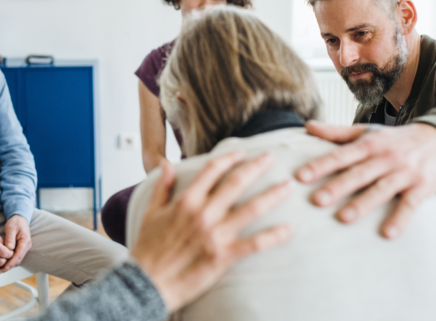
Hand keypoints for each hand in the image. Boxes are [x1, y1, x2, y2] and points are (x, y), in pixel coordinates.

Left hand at [0, 215, 31, 273]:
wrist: (20, 219)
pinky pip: (15, 257)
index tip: (3, 267)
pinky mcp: (20, 249)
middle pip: (18, 260)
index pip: (18, 255)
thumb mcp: (11, 228)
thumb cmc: (16, 222)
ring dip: (8, 266)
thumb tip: (9, 249)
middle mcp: (26, 246)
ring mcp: (24, 248)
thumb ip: (10, 238)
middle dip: (8, 267)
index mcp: (25, 241)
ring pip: (16, 260)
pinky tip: (1, 264)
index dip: (10, 263)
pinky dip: (8, 262)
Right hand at [132, 151, 293, 311]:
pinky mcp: (223, 256)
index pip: (212, 170)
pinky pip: (254, 243)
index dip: (229, 158)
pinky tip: (288, 229)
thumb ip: (162, 187)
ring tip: (288, 186)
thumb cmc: (148, 250)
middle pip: (237, 183)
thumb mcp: (150, 213)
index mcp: (186, 201)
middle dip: (257, 167)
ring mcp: (215, 234)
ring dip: (272, 195)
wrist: (147, 283)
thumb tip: (167, 163)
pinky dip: (273, 236)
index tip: (242, 152)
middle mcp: (203, 213)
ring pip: (251, 209)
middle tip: (272, 157)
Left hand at [296, 121, 435, 238]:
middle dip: (338, 186)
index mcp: (369, 144)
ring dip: (363, 203)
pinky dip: (400, 219)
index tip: (301, 176)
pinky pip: (411, 204)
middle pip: (359, 173)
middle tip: (317, 200)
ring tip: (344, 218)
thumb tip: (306, 126)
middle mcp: (386, 157)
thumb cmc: (393, 140)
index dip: (321, 165)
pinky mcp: (423, 186)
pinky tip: (388, 234)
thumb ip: (336, 133)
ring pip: (382, 189)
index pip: (341, 155)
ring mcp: (405, 172)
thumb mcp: (367, 133)